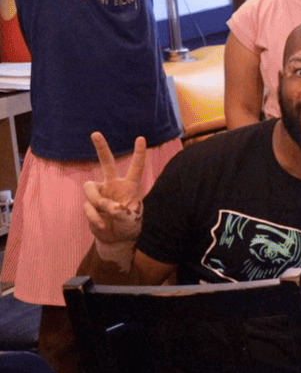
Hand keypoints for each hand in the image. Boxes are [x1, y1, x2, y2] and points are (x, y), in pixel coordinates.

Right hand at [81, 132, 145, 265]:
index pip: (136, 167)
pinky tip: (102, 224)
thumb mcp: (132, 219)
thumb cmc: (130, 225)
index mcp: (130, 186)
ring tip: (107, 213)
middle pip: (106, 162)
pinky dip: (94, 216)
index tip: (141, 138)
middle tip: (95, 133)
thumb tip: (110, 207)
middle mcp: (114, 185)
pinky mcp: (89, 204)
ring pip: (90, 188)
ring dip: (98, 201)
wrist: (117, 238)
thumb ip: (123, 212)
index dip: (138, 153)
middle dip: (101, 148)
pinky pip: (87, 206)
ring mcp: (100, 193)